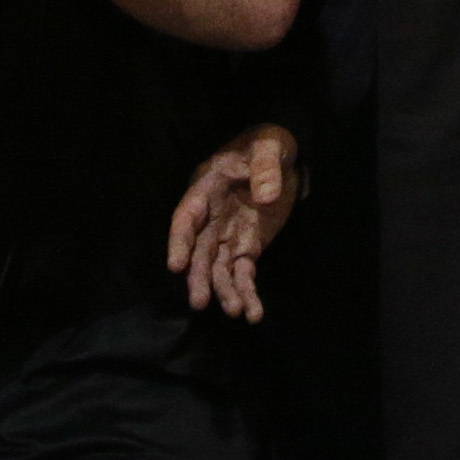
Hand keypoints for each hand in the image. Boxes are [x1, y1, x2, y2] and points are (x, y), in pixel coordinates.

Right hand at [166, 123, 300, 319]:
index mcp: (206, 190)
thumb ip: (265, 169)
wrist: (283, 157)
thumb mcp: (267, 148)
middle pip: (199, 251)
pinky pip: (243, 273)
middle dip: (198, 277)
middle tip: (200, 302)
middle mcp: (210, 218)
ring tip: (234, 312)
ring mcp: (227, 236)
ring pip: (218, 269)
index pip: (186, 218)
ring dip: (225, 291)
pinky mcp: (247, 248)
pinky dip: (248, 292)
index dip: (179, 242)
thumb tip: (265, 197)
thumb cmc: (266, 145)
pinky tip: (253, 313)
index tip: (176, 265)